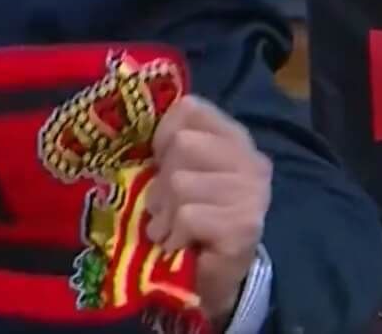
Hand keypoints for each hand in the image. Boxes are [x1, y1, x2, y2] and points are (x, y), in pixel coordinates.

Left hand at [145, 96, 271, 324]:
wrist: (213, 274)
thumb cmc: (190, 215)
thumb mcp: (178, 170)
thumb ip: (168, 145)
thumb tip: (129, 123)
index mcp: (234, 138)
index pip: (191, 108)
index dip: (164, 134)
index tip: (162, 161)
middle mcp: (251, 161)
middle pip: (182, 144)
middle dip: (162, 180)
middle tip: (167, 205)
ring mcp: (252, 194)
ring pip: (180, 182)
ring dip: (164, 212)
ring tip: (171, 227)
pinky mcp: (243, 227)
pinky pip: (187, 216)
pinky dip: (173, 234)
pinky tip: (180, 243)